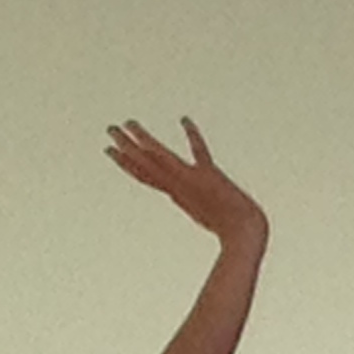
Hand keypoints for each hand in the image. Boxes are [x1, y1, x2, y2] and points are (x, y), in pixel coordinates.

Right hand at [105, 117, 264, 246]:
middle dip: (126, 148)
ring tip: (128, 123)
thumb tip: (181, 199)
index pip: (144, 176)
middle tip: (110, 130)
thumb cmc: (232, 232)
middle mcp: (179, 185)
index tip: (111, 152)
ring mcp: (192, 179)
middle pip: (145, 164)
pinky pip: (198, 151)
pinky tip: (185, 119)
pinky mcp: (207, 174)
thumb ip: (195, 207)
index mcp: (176, 194)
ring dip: (142, 140)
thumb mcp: (208, 218)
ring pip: (160, 157)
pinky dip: (193, 135)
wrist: (243, 234)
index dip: (126, 164)